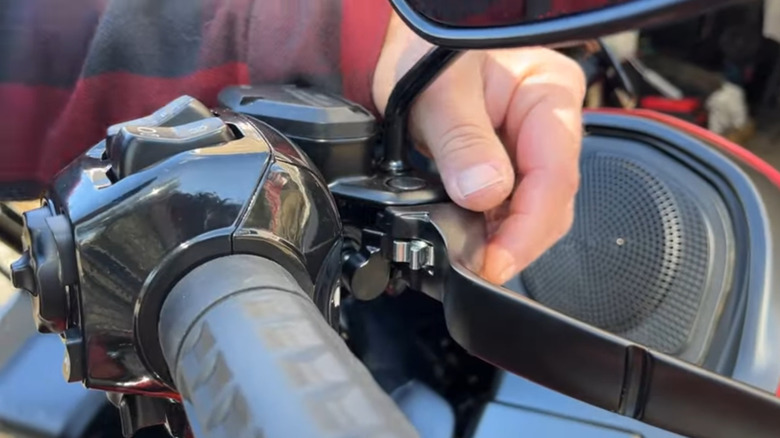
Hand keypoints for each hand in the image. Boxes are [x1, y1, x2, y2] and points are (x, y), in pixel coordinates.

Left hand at [374, 14, 584, 284]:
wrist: (410, 55)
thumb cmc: (427, 53)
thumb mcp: (437, 92)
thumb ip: (461, 140)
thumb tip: (484, 193)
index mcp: (550, 93)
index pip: (555, 174)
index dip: (527, 227)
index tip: (496, 261)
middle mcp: (550, 125)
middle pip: (552, 201)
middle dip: (517, 241)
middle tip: (477, 266)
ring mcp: (533, 149)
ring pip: (534, 211)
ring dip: (504, 240)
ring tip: (469, 255)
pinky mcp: (512, 168)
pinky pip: (511, 209)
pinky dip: (491, 231)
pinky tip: (471, 240)